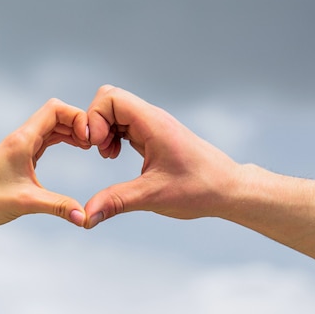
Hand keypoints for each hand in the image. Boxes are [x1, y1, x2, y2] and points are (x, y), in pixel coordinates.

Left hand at [0, 98, 90, 228]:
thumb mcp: (26, 203)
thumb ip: (59, 206)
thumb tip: (85, 217)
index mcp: (22, 140)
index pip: (55, 109)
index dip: (77, 117)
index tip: (90, 138)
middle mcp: (21, 138)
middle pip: (57, 114)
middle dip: (79, 123)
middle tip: (95, 143)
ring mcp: (21, 145)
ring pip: (52, 126)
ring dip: (72, 131)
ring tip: (90, 146)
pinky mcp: (21, 155)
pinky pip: (46, 139)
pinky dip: (63, 140)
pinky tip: (75, 149)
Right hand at [84, 85, 240, 227]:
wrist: (227, 189)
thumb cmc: (199, 188)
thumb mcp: (153, 196)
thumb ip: (116, 202)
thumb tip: (86, 216)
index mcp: (152, 123)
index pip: (110, 97)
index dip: (95, 118)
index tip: (96, 146)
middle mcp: (151, 119)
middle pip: (109, 99)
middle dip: (95, 122)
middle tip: (99, 149)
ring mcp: (152, 125)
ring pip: (115, 111)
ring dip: (103, 130)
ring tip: (108, 155)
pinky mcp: (152, 135)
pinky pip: (123, 124)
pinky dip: (112, 136)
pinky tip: (115, 156)